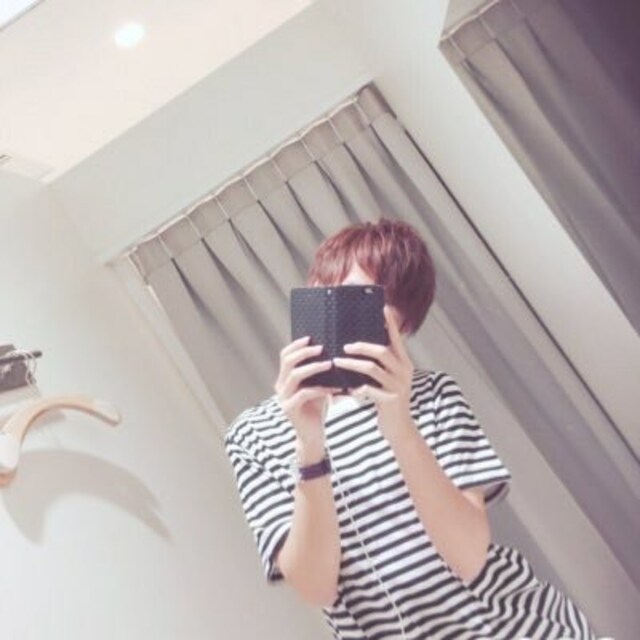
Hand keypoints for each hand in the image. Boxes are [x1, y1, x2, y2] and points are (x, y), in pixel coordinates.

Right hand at [274, 336, 334, 458]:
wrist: (313, 435)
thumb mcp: (318, 386)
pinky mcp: (290, 409)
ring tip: (329, 364)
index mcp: (284, 378)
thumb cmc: (316, 409)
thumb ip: (319, 372)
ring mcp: (283, 398)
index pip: (285, 355)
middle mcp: (280, 386)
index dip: (296, 345)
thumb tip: (332, 352)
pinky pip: (304, 393)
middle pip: (287, 362)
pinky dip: (319, 388)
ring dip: (313, 367)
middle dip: (304, 352)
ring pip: (295, 375)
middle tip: (321, 348)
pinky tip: (333, 388)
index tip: (311, 338)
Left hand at [332, 306, 414, 440]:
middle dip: (362, 346)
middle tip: (344, 345)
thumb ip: (379, 364)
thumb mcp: (388, 379)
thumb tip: (359, 346)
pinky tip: (345, 389)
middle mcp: (404, 372)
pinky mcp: (390, 401)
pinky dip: (355, 388)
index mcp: (404, 363)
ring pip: (373, 369)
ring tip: (337, 361)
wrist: (399, 429)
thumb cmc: (388, 400)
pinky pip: (369, 390)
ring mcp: (398, 386)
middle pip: (382, 351)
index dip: (390, 323)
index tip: (383, 307)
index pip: (397, 339)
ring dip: (352, 364)